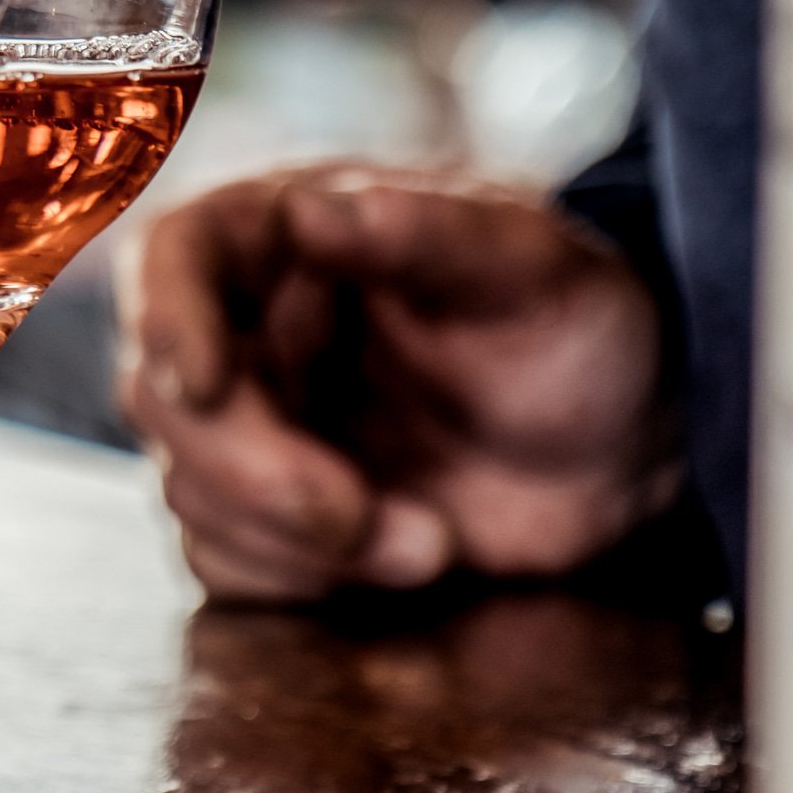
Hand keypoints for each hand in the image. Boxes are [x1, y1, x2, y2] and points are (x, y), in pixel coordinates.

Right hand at [117, 164, 677, 602]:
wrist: (630, 445)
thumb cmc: (582, 323)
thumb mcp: (530, 262)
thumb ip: (426, 231)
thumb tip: (309, 211)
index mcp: (290, 232)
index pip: (175, 253)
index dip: (165, 318)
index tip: (205, 387)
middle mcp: (252, 324)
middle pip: (162, 395)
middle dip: (253, 472)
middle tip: (354, 514)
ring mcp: (259, 424)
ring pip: (188, 490)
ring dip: (296, 540)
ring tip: (431, 539)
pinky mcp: (276, 514)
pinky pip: (222, 560)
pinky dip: (298, 581)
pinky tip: (407, 555)